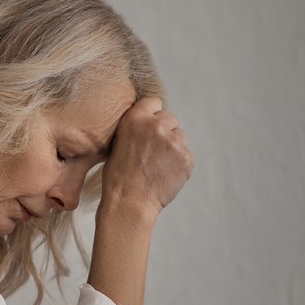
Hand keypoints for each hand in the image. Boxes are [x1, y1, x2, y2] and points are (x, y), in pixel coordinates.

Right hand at [101, 96, 194, 215]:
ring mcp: (174, 142)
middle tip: (152, 150)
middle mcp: (156, 126)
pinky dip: (178, 162)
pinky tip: (164, 173)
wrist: (129, 202)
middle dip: (165, 130)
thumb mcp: (117, 142)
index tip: (149, 125)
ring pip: (180, 136)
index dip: (151, 114)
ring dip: (172, 146)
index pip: (154, 102)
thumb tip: (150, 122)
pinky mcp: (187, 158)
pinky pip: (186, 154)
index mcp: (135, 119)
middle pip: (171, 118)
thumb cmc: (118, 176)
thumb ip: (135, 127)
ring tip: (157, 164)